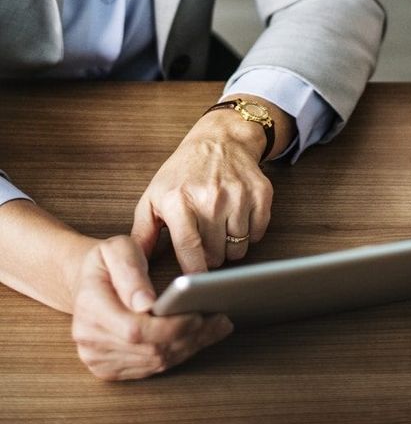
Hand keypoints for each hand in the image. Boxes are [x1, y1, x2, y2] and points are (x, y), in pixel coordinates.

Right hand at [71, 235, 232, 379]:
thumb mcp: (117, 249)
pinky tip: (199, 337)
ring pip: (154, 362)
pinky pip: (150, 367)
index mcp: (90, 306)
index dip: (170, 327)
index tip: (198, 315)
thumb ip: (131, 271)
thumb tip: (145, 303)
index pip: (136, 330)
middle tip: (220, 319)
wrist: (88, 281)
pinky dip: (179, 353)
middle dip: (190, 337)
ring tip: (217, 326)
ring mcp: (97, 357)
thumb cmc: (106, 261)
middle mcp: (89, 338)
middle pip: (150, 350)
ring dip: (190, 346)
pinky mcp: (108, 367)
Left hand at [131, 108, 274, 272]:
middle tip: (205, 238)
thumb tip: (136, 263)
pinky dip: (249, 232)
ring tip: (220, 226)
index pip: (190, 249)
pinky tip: (237, 217)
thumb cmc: (183, 171)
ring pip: (238, 248)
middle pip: (217, 255)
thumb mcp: (154, 196)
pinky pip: (257, 234)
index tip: (195, 282)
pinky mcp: (261, 194)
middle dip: (211, 254)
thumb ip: (143, 232)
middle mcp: (211, 198)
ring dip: (230, 244)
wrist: (219, 140)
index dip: (194, 273)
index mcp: (179, 200)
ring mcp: (238, 195)